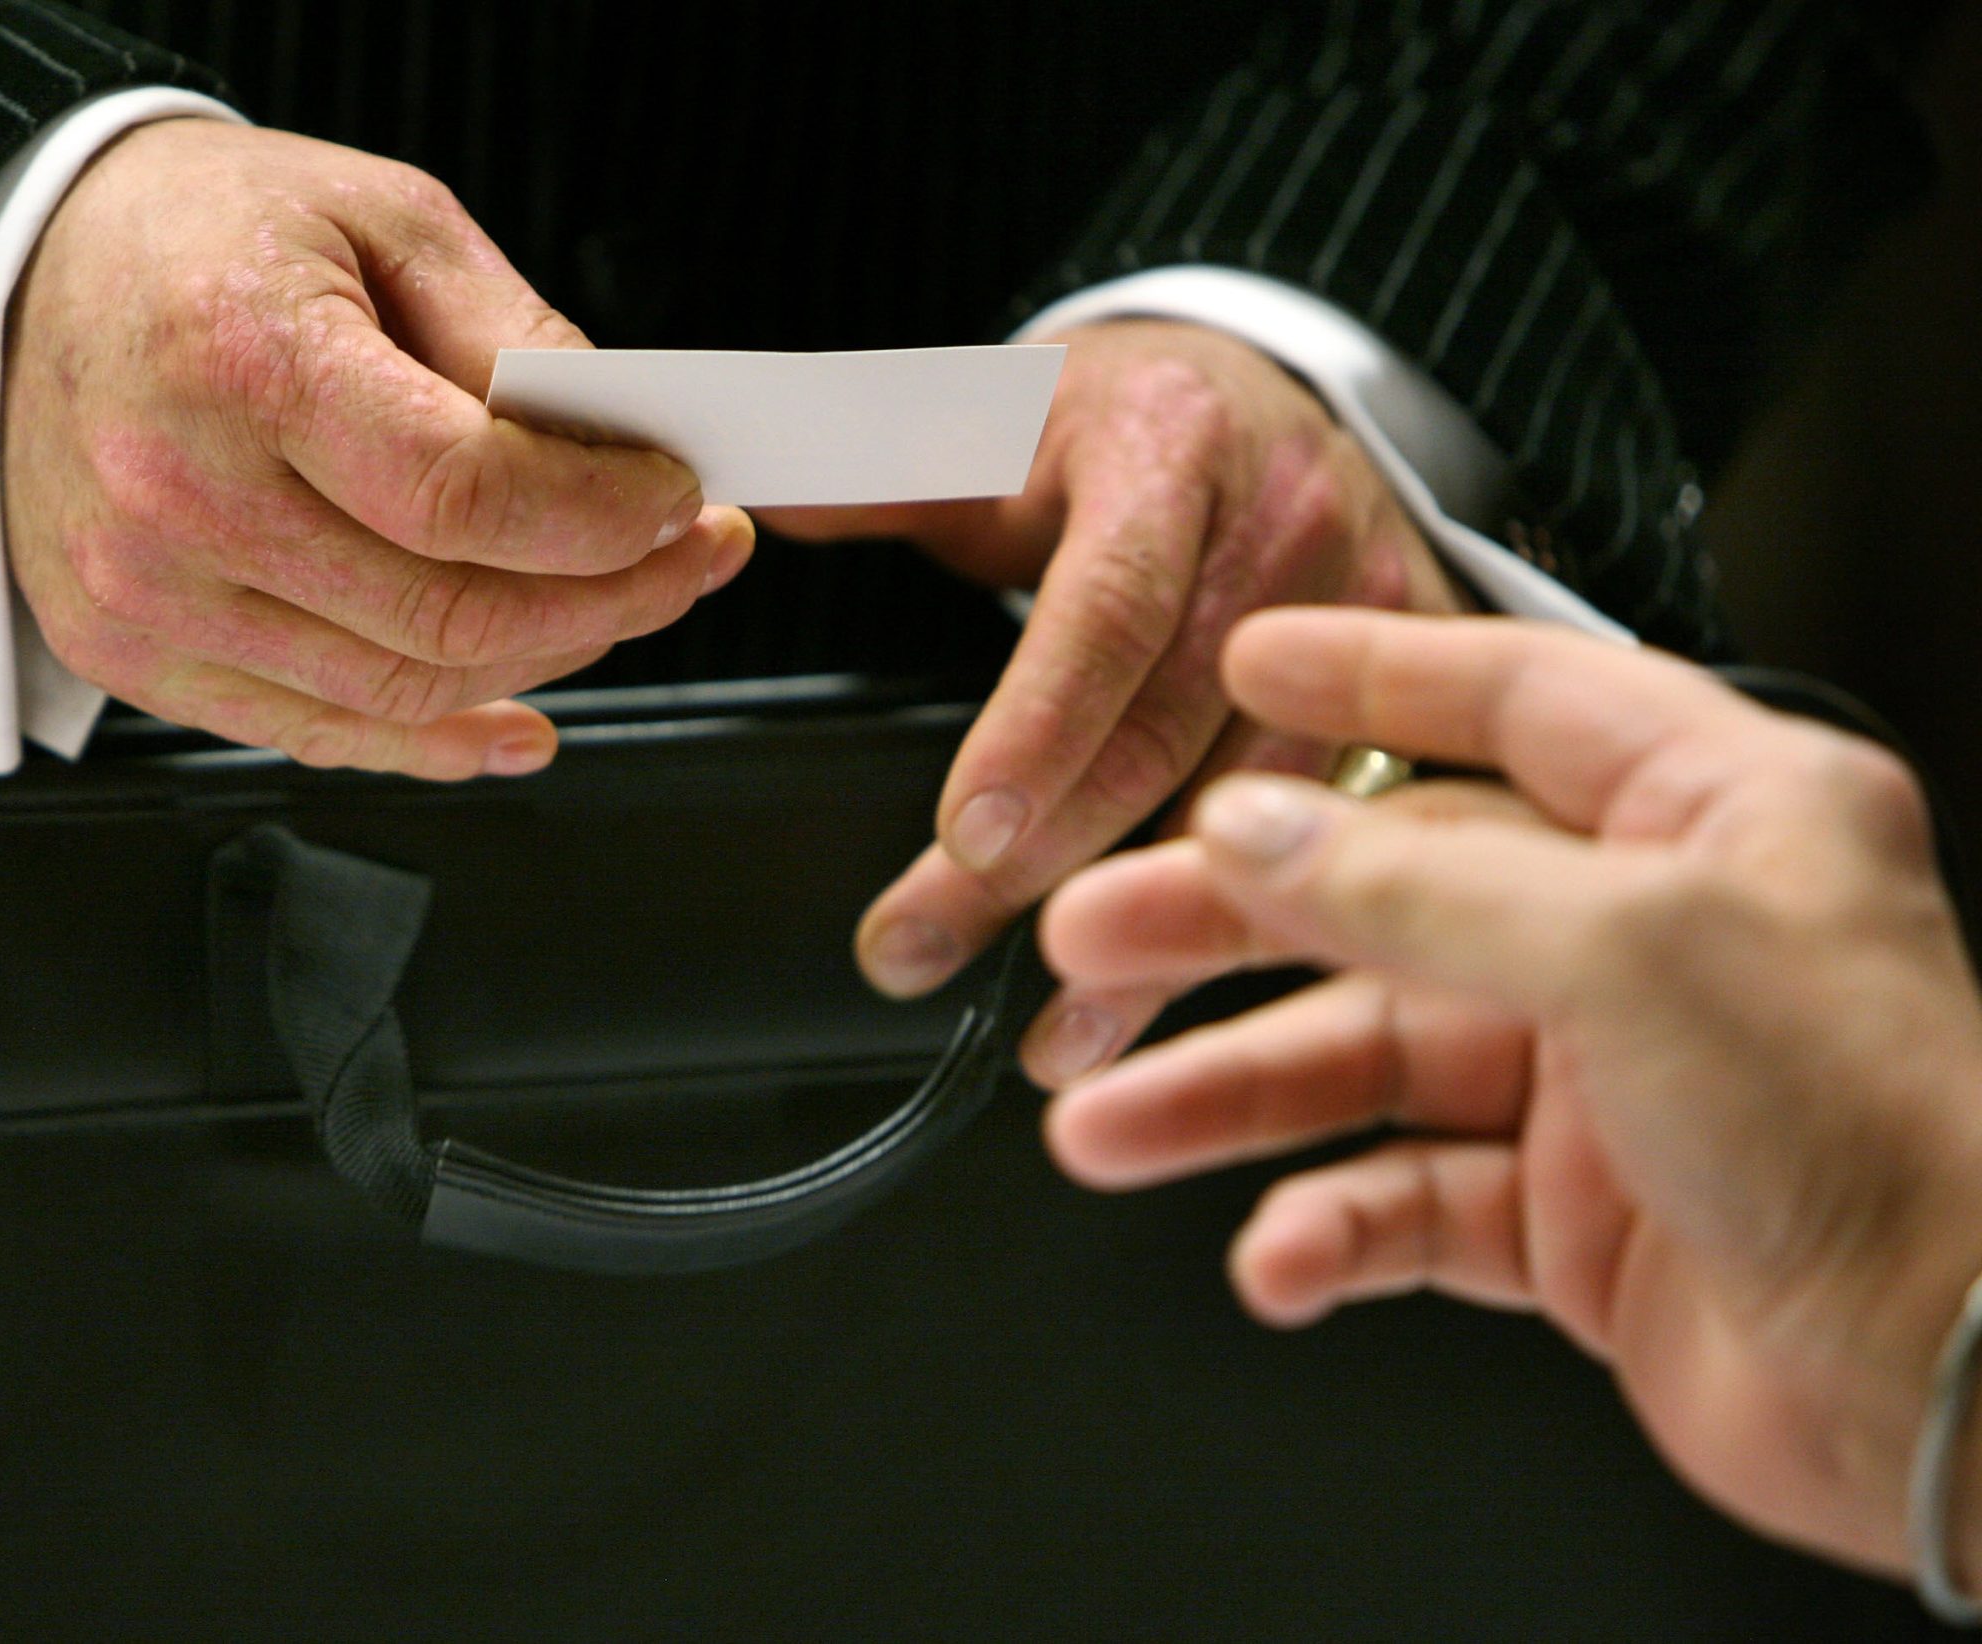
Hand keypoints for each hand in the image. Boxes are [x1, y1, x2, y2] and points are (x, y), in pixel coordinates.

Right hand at [2, 120, 752, 777]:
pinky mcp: (132, 657)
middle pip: (448, 614)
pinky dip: (439, 741)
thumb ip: (512, 336)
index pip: (467, 496)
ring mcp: (146, 597)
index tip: (677, 500)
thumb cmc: (206, 236)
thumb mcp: (385, 217)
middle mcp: (177, 498)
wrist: (38, 273)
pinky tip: (520, 718)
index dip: (603, 518)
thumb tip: (618, 448)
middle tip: (686, 561)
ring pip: (401, 693)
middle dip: (609, 599)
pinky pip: (319, 734)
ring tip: (616, 610)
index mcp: (242, 363)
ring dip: (543, 665)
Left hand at [764, 322, 1459, 1016]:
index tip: (961, 835)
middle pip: (1165, 731)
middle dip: (1046, 867)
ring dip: (1154, 938)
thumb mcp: (988, 414)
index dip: (1038, 730)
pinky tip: (1174, 997)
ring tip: (1055, 1033)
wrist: (1258, 393)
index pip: (1108, 608)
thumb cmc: (1108, 425)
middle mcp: (1287, 530)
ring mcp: (1365, 616)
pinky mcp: (1410, 686)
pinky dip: (1246, 922)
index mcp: (1168, 450)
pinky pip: (1332, 828)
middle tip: (921, 951)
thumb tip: (754, 494)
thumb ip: (871, 468)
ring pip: (1257, 809)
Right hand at [1038, 607, 1981, 1578]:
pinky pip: (1409, 1201)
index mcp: (1716, 814)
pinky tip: (1279, 1257)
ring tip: (1109, 1126)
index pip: (1516, 703)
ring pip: (1372, 1058)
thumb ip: (1416, 884)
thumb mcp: (1626, 953)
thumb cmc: (1874, 1143)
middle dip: (1230, 922)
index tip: (1246, 671)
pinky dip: (1330, 1227)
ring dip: (1234, 1094)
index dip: (1371, 679)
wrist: (1954, 1395)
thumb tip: (1255, 833)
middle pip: (1393, 891)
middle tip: (1097, 938)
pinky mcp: (1577, 1215)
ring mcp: (1609, 1079)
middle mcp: (1655, 933)